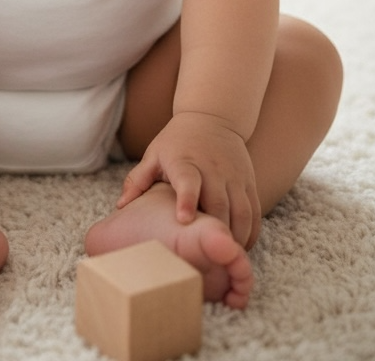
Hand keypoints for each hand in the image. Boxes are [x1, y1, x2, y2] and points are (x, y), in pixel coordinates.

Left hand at [117, 112, 260, 247]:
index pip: (188, 181)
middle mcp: (213, 169)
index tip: (183, 220)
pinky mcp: (248, 182)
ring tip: (225, 258)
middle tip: (207, 258)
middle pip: (218, 204)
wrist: (212, 116)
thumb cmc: (177, 141)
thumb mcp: (154, 154)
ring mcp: (234, 176)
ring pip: (241, 212)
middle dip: (214, 232)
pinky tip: (241, 246)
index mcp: (185, 161)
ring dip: (235, 238)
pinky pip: (254, 212)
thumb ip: (138, 180)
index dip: (186, 200)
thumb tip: (120, 206)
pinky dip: (250, 232)